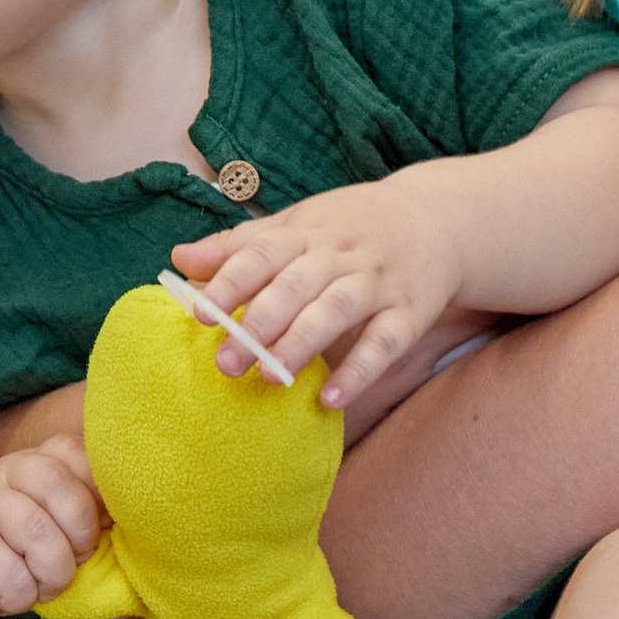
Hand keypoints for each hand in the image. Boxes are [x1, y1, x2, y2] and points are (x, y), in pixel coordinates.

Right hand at [0, 439, 103, 618]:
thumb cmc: (15, 554)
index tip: (99, 530)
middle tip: (72, 561)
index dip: (101, 501)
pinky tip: (6, 594)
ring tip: (39, 584)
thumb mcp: (57, 533)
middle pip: (62, 489)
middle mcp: (9, 470)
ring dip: (51, 575)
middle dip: (80, 538)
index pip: (82, 457)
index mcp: (40, 460)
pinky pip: (12, 576)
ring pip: (39, 536)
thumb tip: (145, 573)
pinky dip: (19, 598)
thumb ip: (94, 533)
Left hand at [175, 173, 463, 411]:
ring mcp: (377, 282)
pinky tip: (331, 398)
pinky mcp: (410, 312)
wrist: (438, 219)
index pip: (264, 252)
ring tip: (270, 378)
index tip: (199, 313)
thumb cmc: (350, 228)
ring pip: (337, 310)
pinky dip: (360, 370)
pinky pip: (385, 342)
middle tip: (224, 362)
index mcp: (307, 231)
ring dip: (302, 344)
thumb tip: (179, 260)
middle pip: (296, 284)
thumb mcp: (297, 224)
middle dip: (259, 322)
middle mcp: (341, 254)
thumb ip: (239, 246)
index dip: (231, 281)